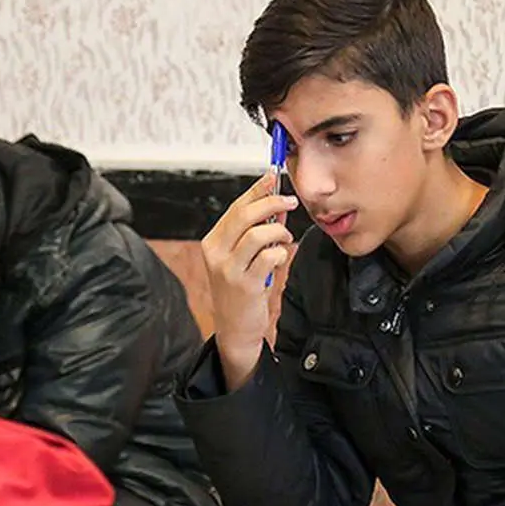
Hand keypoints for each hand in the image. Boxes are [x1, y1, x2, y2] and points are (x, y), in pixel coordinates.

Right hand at [200, 172, 298, 390]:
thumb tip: (278, 204)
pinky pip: (268, 256)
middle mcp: (216, 253)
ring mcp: (228, 269)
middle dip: (271, 203)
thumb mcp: (245, 257)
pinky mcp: (244, 284)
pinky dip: (280, 252)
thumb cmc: (241, 290)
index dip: (256, 190)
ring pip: (258, 234)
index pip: (236, 207)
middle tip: (290, 201)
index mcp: (214, 242)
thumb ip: (259, 231)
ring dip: (278, 231)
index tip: (273, 177)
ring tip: (285, 238)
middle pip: (244, 215)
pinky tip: (280, 258)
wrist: (235, 328)